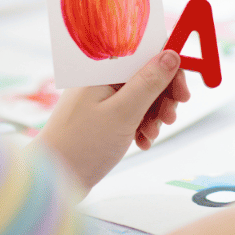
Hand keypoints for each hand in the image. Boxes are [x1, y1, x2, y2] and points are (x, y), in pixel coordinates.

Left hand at [30, 50, 189, 195]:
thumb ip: (149, 82)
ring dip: (155, 115)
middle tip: (170, 118)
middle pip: (147, 75)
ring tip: (151, 134)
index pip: (145, 54)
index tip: (182, 92)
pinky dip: (142, 125)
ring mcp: (103, 98)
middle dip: (164, 97)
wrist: (52, 181)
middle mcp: (103, 79)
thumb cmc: (82, 145)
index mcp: (103, 70)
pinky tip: (142, 141)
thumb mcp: (123, 112)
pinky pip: (133, 112)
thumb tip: (172, 55)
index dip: (169, 69)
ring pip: (143, 96)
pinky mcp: (104, 116)